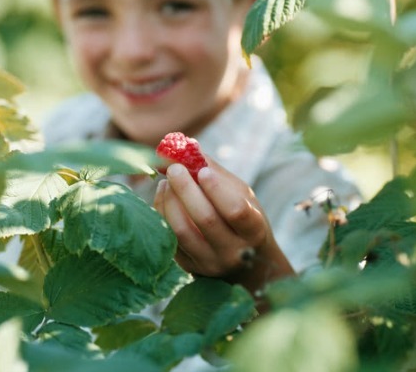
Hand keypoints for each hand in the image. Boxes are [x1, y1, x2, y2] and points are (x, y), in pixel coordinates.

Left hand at [153, 156, 294, 298]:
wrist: (246, 266)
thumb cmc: (244, 220)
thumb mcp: (243, 197)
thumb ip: (217, 174)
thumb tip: (188, 147)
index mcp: (253, 231)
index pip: (236, 211)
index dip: (217, 189)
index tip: (202, 170)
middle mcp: (233, 252)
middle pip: (205, 219)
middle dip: (185, 189)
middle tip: (174, 167)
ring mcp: (209, 263)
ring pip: (181, 230)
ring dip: (169, 200)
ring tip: (167, 180)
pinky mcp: (189, 268)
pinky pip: (169, 238)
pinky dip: (162, 212)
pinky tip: (164, 194)